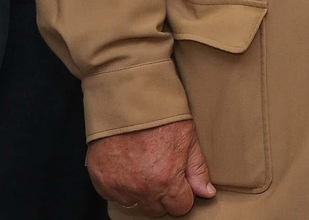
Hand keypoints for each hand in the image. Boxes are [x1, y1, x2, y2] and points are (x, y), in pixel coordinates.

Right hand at [87, 120, 214, 216]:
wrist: (126, 100)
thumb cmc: (159, 116)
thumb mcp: (188, 138)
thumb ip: (198, 170)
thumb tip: (206, 193)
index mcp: (166, 181)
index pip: (180, 207)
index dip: (183, 195)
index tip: (180, 182)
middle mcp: (141, 189)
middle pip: (157, 210)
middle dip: (163, 195)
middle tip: (162, 172)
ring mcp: (119, 187)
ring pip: (136, 204)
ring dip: (142, 192)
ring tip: (144, 168)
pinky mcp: (101, 181)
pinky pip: (115, 196)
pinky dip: (122, 186)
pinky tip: (129, 167)